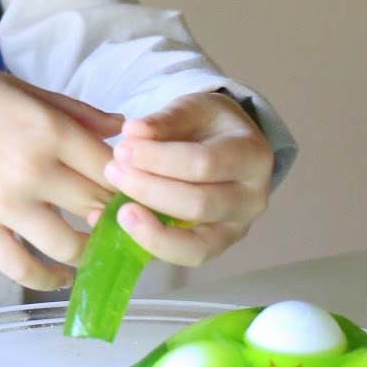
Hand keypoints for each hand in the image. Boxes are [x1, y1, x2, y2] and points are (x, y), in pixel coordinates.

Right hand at [0, 64, 120, 291]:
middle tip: (122, 219)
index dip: (132, 181)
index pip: (114, 167)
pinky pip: (22, 267)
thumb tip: (123, 127)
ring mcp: (4, 204)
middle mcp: (32, 170)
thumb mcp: (23, 89)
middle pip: (97, 206)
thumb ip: (75, 111)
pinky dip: (48, 278)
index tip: (137, 187)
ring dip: (89, 250)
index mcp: (48, 129)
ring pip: (69, 245)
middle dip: (115, 215)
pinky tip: (61, 276)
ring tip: (95, 246)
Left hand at [97, 92, 273, 266]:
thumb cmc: (208, 126)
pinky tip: (122, 229)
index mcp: (252, 156)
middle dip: (150, 191)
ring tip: (118, 211)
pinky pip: (185, 258)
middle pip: (199, 204)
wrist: (226, 147)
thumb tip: (132, 132)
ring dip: (151, 230)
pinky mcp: (216, 247)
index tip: (122, 149)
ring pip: (196, 245)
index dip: (159, 159)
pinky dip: (152, 246)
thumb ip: (165, 120)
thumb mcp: (192, 108)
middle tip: (113, 172)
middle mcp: (252, 199)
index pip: (204, 163)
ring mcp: (237, 229)